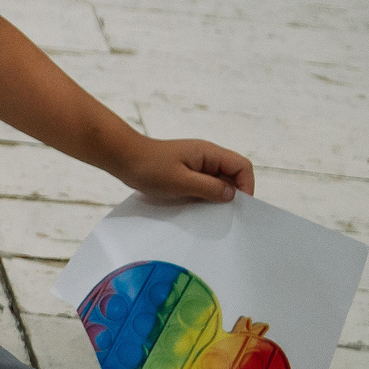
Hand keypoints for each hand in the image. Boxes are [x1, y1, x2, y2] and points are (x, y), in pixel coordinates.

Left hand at [115, 137, 253, 203]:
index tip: (239, 206)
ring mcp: (196, 165)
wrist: (122, 158)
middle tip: (226, 214)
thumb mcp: (180, 181)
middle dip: (233, 194)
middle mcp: (206, 157)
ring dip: (217, 197)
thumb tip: (232, 195)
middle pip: (232, 175)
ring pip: (218, 182)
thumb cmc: (149, 167)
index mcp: (209, 153)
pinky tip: (197, 209)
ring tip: (210, 213)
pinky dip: (204, 197)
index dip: (246, 186)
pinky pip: (203, 185)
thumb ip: (208, 188)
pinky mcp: (186, 173)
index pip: (242, 167)